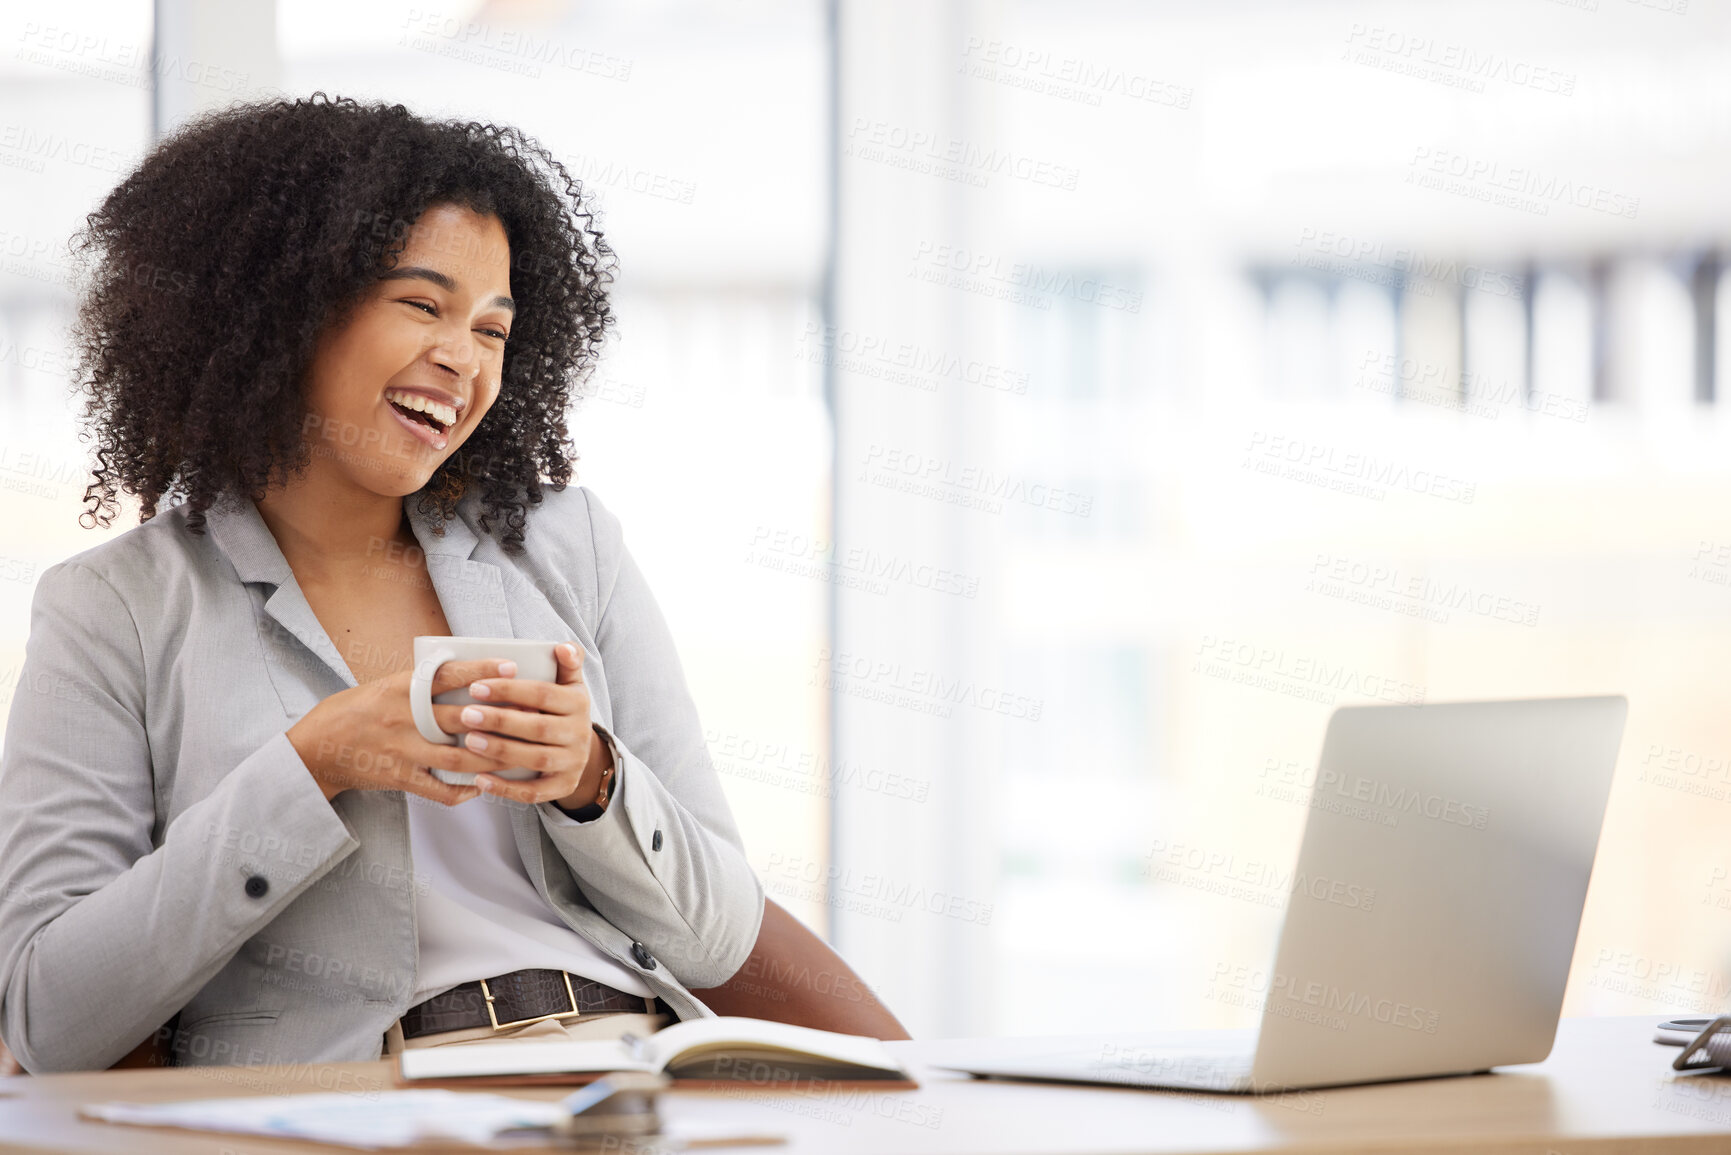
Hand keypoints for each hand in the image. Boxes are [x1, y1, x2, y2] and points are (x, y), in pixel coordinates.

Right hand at [286, 658, 526, 806]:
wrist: (316, 747)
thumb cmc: (355, 710)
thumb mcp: (385, 686)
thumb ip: (421, 683)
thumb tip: (463, 672)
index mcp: (401, 690)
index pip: (447, 675)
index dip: (481, 671)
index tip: (511, 666)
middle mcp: (404, 718)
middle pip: (459, 718)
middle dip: (498, 718)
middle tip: (530, 715)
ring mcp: (402, 750)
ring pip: (456, 756)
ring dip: (489, 757)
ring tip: (516, 755)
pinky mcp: (399, 777)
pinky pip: (437, 789)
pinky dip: (462, 790)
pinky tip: (482, 787)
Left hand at [437, 642, 611, 808]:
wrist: (582, 752)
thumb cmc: (562, 711)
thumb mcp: (570, 685)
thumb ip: (567, 663)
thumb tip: (562, 647)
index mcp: (579, 704)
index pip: (543, 694)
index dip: (510, 689)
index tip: (476, 686)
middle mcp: (579, 734)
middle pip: (538, 727)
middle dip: (500, 720)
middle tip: (466, 714)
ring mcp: (572, 763)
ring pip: (535, 759)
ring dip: (501, 750)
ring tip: (469, 741)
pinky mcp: (562, 787)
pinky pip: (534, 792)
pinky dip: (507, 788)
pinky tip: (480, 779)